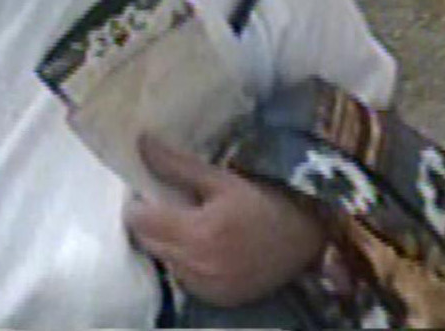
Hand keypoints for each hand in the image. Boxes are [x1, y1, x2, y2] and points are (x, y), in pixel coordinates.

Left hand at [123, 133, 325, 306]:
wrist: (306, 238)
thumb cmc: (264, 201)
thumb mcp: (222, 179)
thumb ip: (177, 165)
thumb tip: (142, 144)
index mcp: (198, 233)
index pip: (140, 222)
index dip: (138, 205)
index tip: (147, 193)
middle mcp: (198, 267)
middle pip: (148, 243)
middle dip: (150, 224)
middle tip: (167, 206)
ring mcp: (207, 288)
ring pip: (165, 262)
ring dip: (167, 245)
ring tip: (187, 225)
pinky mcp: (217, 300)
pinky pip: (184, 280)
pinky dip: (186, 264)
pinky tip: (203, 248)